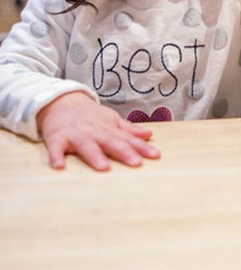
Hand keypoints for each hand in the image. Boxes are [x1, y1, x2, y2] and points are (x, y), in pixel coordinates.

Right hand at [37, 91, 160, 170]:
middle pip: (111, 142)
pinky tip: (59, 166)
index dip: (142, 147)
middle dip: (124, 152)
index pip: (128, 139)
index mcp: (109, 128)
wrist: (61, 101)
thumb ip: (128, 130)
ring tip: (104, 167)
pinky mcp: (57, 137)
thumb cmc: (89, 116)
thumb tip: (149, 134)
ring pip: (87, 145)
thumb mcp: (110, 119)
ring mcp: (76, 134)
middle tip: (137, 163)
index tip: (156, 156)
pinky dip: (56, 156)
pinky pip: (56, 148)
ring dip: (95, 156)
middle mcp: (94, 131)